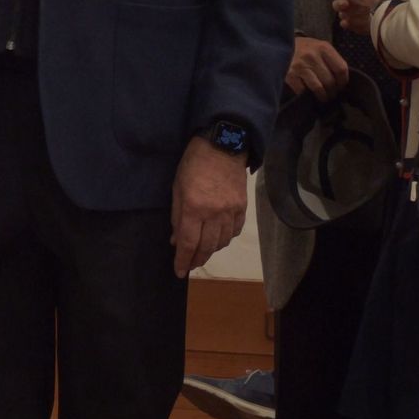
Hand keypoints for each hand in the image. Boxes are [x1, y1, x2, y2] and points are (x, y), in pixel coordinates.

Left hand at [170, 136, 247, 277]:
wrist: (223, 146)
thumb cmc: (192, 164)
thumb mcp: (177, 187)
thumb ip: (177, 216)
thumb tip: (176, 240)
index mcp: (194, 208)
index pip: (188, 243)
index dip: (183, 260)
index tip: (179, 272)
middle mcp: (214, 214)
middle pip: (207, 247)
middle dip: (197, 259)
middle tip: (190, 265)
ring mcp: (231, 212)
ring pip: (222, 242)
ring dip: (211, 251)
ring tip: (202, 253)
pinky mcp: (243, 208)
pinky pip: (234, 231)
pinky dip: (226, 239)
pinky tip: (218, 240)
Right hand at [284, 36, 348, 102]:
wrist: (278, 45)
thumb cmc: (302, 48)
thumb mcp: (318, 47)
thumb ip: (330, 59)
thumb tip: (341, 80)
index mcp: (323, 47)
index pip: (341, 69)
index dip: (343, 81)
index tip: (340, 86)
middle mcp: (312, 56)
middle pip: (330, 81)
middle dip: (332, 91)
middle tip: (331, 94)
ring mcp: (300, 65)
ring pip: (319, 88)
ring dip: (322, 96)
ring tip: (322, 97)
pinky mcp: (289, 74)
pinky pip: (303, 90)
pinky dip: (306, 94)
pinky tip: (307, 93)